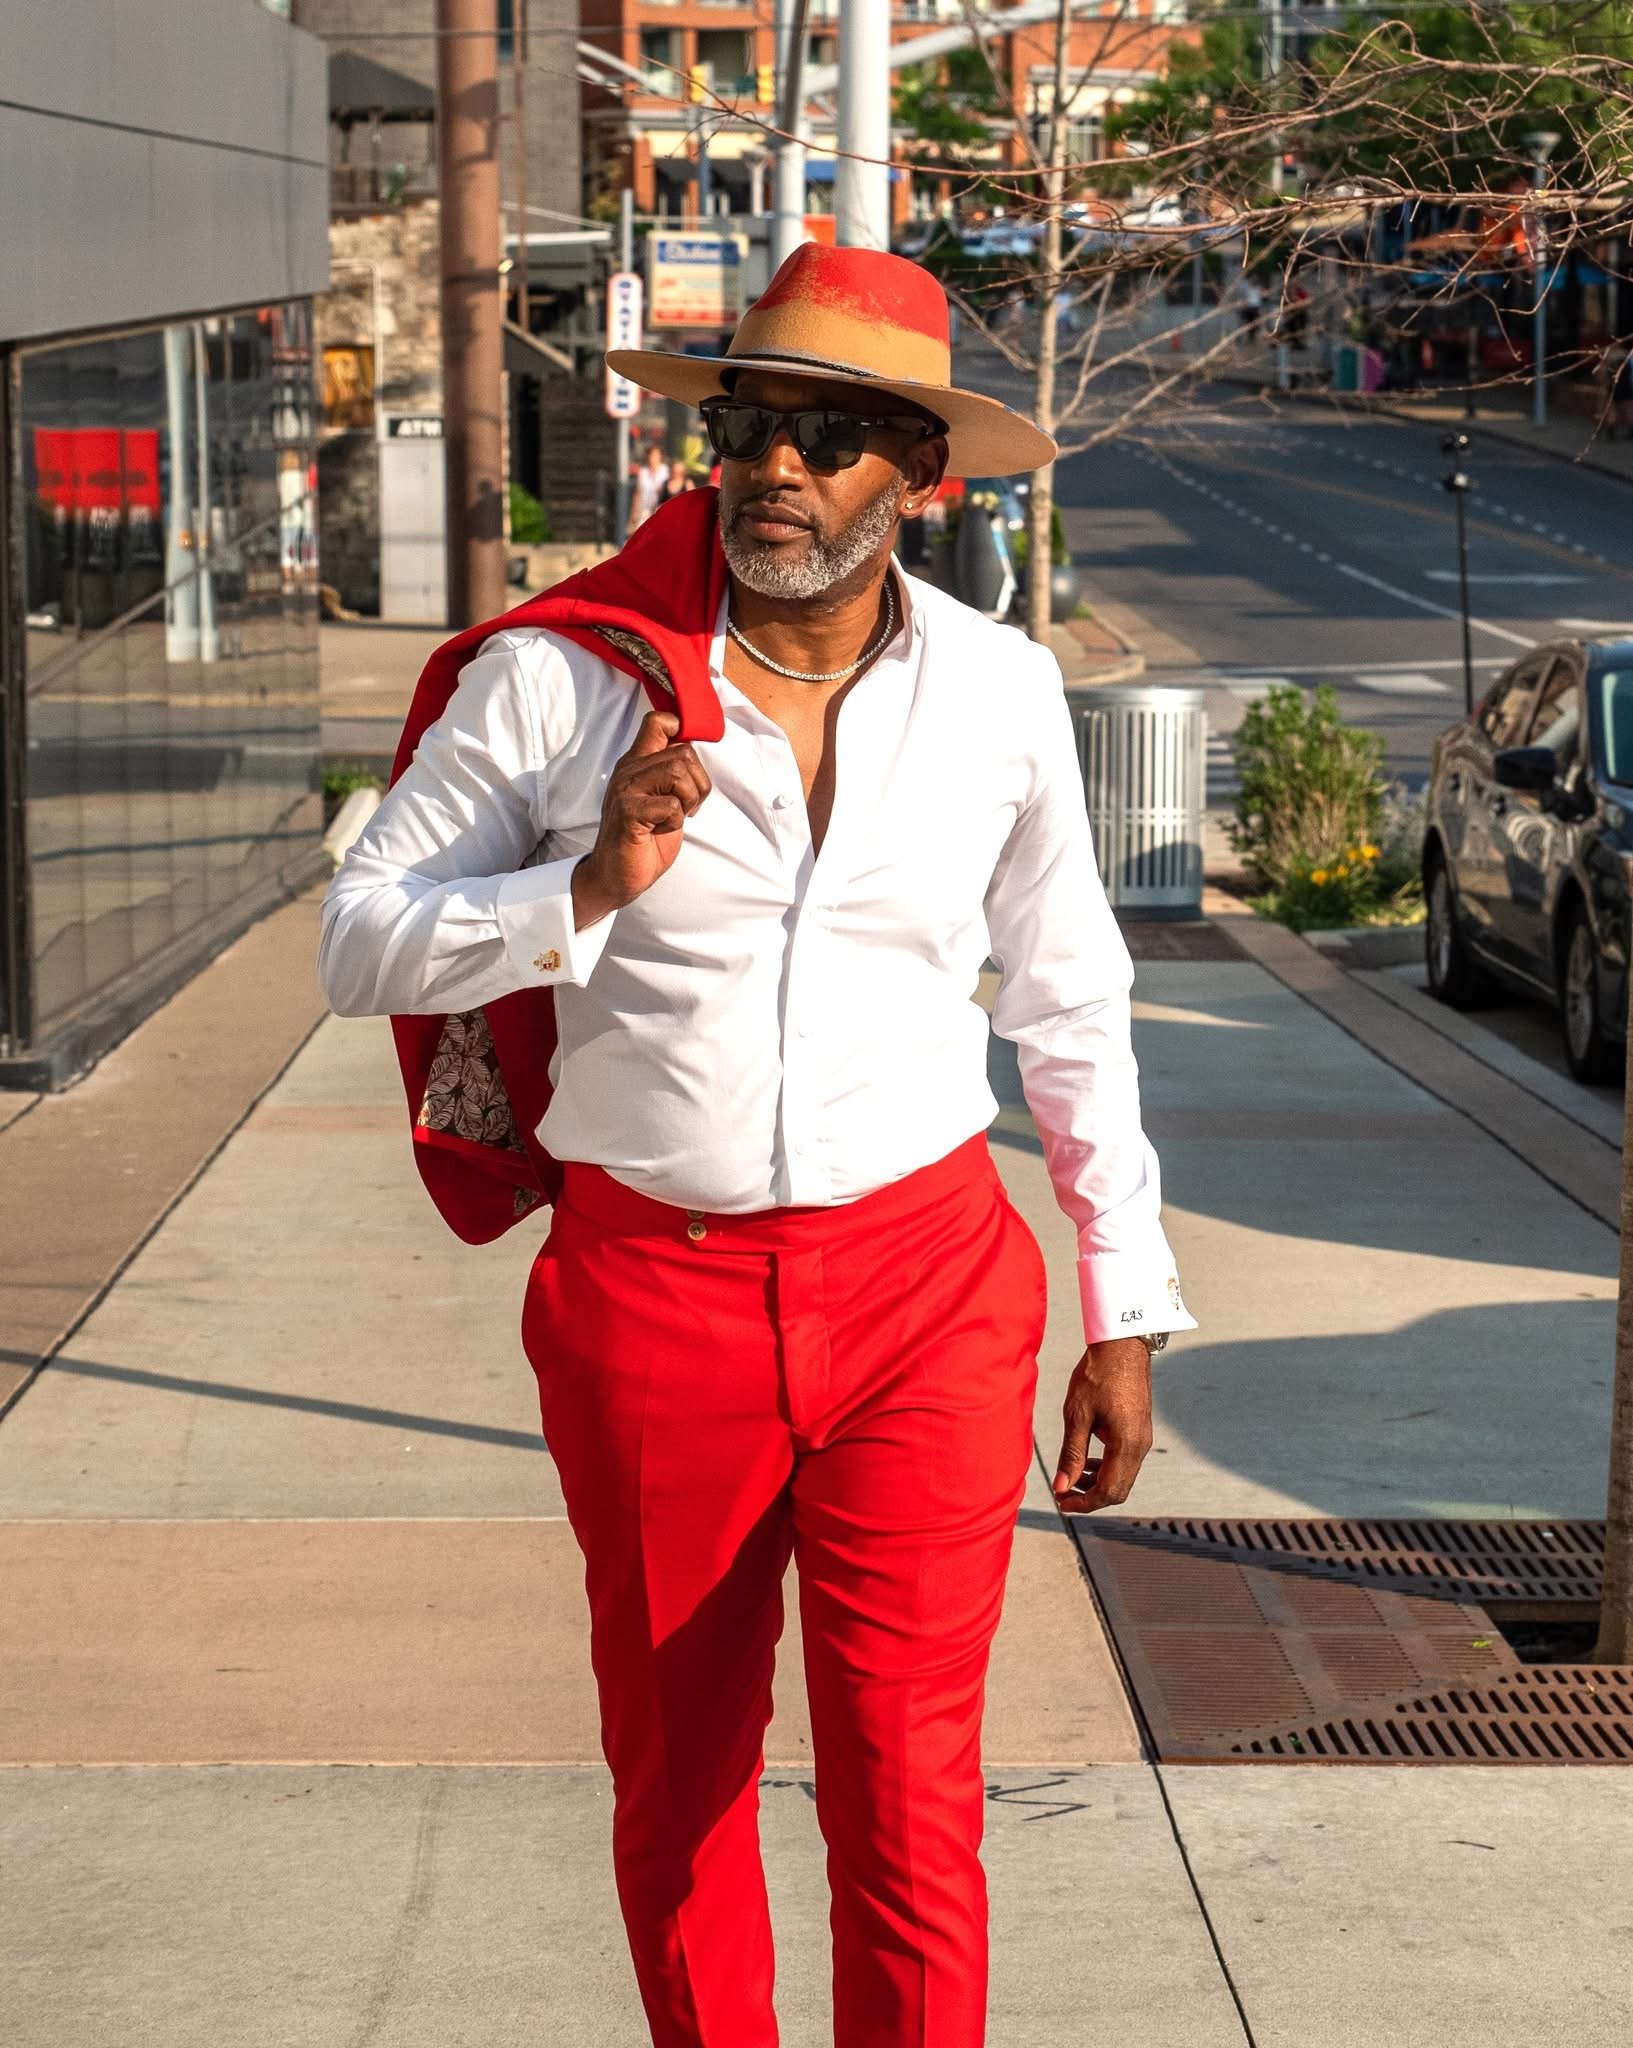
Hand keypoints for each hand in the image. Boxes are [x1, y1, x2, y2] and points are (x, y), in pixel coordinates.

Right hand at [571, 710, 710, 928]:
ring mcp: (626, 790)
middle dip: (698, 783)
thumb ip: (672, 774)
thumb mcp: (661, 797)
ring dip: (688, 799)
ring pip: (678, 773)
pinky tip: (660, 829)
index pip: (657, 722)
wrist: (617, 875)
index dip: (681, 731)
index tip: (688, 764)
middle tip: (687, 806)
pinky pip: (671, 805)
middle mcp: (629, 770)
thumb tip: (694, 752)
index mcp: (637, 763)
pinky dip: (675, 821)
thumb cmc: (644, 838)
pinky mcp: (629, 812)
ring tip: (674, 816)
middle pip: (683, 752)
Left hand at [1052, 1338, 1153, 1515]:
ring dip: (1097, 1482)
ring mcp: (1143, 1439)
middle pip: (1118, 1490)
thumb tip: (1061, 1485)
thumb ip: (1071, 1453)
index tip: (1061, 1501)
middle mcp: (1140, 1446)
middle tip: (1063, 1493)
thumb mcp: (1077, 1415)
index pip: (1108, 1491)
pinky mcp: (1140, 1430)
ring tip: (1071, 1475)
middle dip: (1090, 1496)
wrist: (1122, 1346)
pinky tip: (1087, 1458)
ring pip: (1122, 1476)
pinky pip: (1125, 1461)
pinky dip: (1106, 1467)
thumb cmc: (1098, 1375)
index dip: (1083, 1503)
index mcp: (1126, 1445)